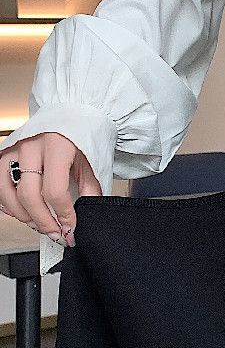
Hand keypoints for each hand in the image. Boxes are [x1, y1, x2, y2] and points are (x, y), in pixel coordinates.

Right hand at [0, 132, 101, 246]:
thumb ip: (90, 191)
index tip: (71, 228)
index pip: (54, 191)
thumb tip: (84, 217)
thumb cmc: (84, 136)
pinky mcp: (5, 152)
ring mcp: (14, 148)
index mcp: (56, 146)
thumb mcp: (93, 163)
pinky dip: (6, 202)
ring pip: (7, 191)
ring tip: (40, 225)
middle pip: (28, 195)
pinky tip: (21, 212)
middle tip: (56, 234)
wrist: (73, 113)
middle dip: (43, 221)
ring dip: (23, 215)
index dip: (63, 215)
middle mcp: (31, 146)